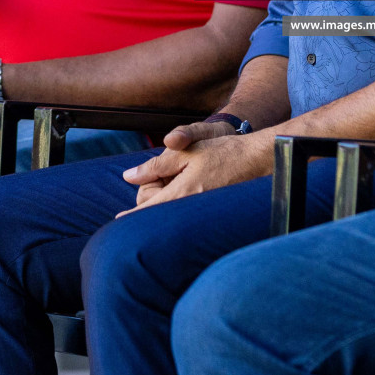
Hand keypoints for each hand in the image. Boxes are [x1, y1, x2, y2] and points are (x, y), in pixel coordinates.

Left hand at [117, 131, 273, 214]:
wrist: (257, 159)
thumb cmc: (222, 151)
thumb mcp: (186, 151)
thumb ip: (155, 165)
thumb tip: (128, 176)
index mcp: (182, 192)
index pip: (149, 209)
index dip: (131, 217)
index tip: (117, 223)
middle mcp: (191, 208)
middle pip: (158, 214)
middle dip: (150, 203)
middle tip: (156, 188)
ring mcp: (203, 214)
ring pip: (173, 216)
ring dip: (166, 207)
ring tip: (174, 189)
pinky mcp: (212, 216)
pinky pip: (188, 217)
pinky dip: (180, 209)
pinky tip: (187, 195)